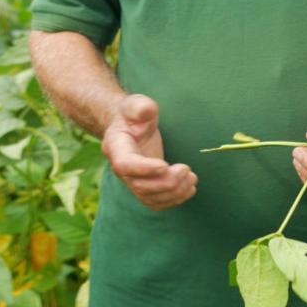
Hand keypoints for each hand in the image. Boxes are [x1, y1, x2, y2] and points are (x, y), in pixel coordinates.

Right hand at [102, 94, 196, 210]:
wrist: (129, 127)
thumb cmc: (133, 115)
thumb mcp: (135, 104)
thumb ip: (141, 106)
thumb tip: (147, 110)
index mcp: (115, 146)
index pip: (125, 165)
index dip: (144, 169)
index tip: (166, 165)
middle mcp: (120, 168)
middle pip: (139, 186)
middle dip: (166, 182)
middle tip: (186, 169)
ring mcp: (131, 181)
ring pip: (149, 198)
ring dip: (173, 192)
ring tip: (191, 177)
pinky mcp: (144, 188)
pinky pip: (156, 203)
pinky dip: (174, 200)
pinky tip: (189, 187)